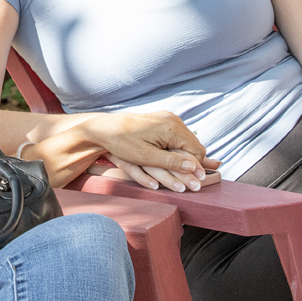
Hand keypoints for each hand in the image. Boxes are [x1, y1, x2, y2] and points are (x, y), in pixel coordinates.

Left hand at [82, 111, 220, 192]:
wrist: (103, 128)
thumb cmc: (122, 143)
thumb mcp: (147, 157)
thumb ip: (171, 162)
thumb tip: (193, 168)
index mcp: (172, 127)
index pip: (196, 150)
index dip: (197, 168)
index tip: (196, 182)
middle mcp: (172, 119)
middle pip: (193, 145)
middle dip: (193, 163)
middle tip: (193, 182)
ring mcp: (167, 118)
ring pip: (185, 141)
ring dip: (185, 156)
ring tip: (184, 174)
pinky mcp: (160, 120)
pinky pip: (176, 135)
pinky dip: (177, 148)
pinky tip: (173, 159)